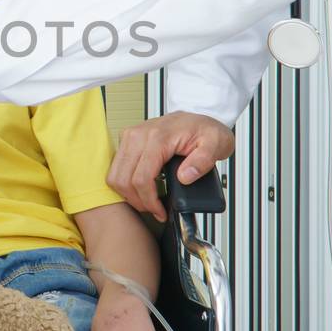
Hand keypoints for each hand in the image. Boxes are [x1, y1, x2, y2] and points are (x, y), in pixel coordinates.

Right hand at [108, 111, 234, 220]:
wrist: (199, 119)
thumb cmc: (206, 131)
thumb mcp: (216, 144)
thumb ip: (203, 161)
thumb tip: (185, 177)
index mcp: (159, 137)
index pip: (142, 178)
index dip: (149, 201)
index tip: (160, 212)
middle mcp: (139, 134)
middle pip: (123, 179)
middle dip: (137, 201)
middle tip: (154, 209)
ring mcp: (131, 136)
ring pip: (115, 175)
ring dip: (128, 193)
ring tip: (147, 201)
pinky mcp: (127, 139)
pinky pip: (116, 168)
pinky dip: (124, 183)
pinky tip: (140, 188)